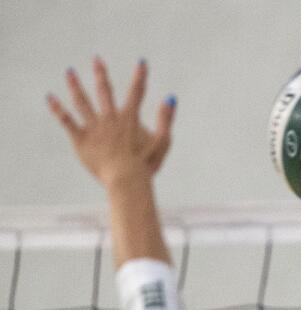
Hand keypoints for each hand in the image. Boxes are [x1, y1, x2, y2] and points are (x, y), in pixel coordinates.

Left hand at [47, 57, 175, 187]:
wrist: (126, 179)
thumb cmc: (147, 164)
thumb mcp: (163, 142)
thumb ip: (166, 119)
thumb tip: (171, 98)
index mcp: (129, 119)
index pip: (137, 93)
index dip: (141, 77)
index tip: (142, 63)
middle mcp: (110, 118)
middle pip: (104, 91)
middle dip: (101, 74)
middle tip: (96, 59)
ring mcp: (94, 128)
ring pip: (82, 101)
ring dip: (75, 85)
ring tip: (70, 72)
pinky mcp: (82, 139)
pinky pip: (67, 121)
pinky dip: (58, 109)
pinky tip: (50, 98)